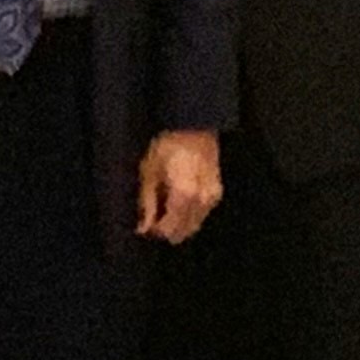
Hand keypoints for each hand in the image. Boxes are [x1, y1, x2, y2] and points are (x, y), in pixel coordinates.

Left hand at [135, 128, 221, 242]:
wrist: (193, 126)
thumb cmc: (168, 145)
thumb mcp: (149, 172)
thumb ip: (147, 203)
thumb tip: (143, 227)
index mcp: (184, 196)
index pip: (168, 230)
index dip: (153, 230)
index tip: (144, 224)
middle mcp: (201, 201)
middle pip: (182, 233)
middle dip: (166, 229)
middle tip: (153, 216)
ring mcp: (211, 198)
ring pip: (193, 226)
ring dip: (178, 223)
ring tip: (164, 206)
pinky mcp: (216, 194)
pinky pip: (200, 215)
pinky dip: (188, 215)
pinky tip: (178, 200)